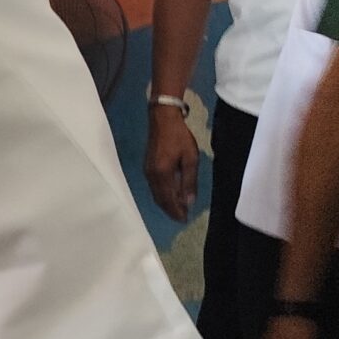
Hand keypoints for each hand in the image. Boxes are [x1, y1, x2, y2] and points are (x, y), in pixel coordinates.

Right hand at [142, 107, 200, 222]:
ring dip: (166, 203)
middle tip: (182, 217)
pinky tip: (171, 194)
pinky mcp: (148, 167)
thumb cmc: (179, 137)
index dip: (176, 211)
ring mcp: (148, 172)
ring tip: (178, 208)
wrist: (162, 119)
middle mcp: (152, 176)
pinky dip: (162, 195)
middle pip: (160, 199)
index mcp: (162, 174)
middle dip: (171, 210)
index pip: (168, 199)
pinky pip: (154, 187)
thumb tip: (189, 201)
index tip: (185, 219)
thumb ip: (189, 181)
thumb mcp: (190, 159)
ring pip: (156, 194)